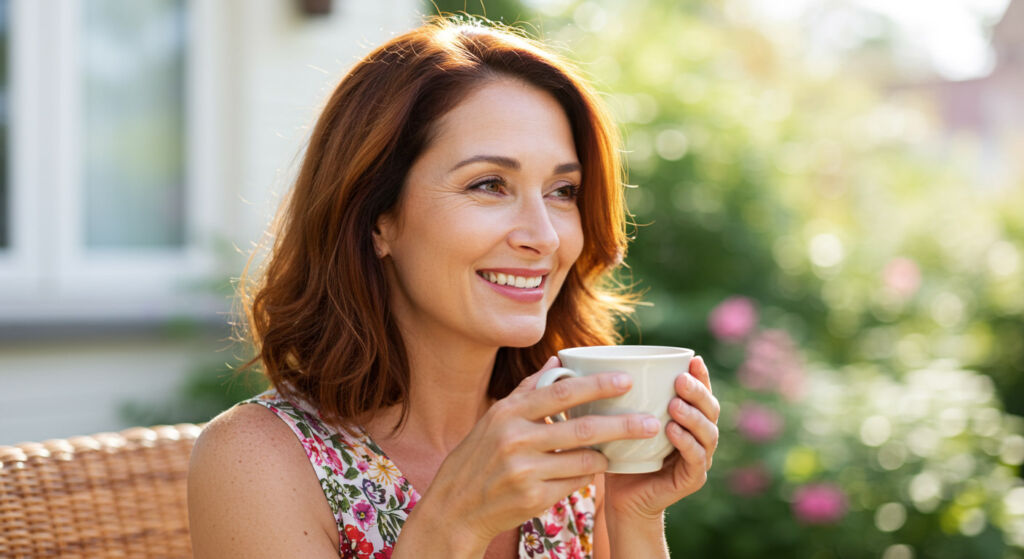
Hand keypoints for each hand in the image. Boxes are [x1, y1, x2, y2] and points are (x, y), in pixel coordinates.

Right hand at [406, 357, 661, 555]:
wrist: (455, 508)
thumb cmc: (478, 457)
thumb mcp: (494, 419)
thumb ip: (527, 391)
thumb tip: (556, 360)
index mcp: (508, 413)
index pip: (561, 394)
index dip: (597, 386)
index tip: (626, 380)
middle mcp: (516, 440)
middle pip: (582, 429)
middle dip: (623, 425)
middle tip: (651, 421)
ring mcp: (525, 471)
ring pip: (585, 460)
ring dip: (607, 455)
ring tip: (621, 449)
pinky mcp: (534, 498)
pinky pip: (575, 483)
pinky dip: (588, 475)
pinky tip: (593, 470)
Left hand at [603, 355, 719, 521]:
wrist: (621, 498)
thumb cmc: (618, 452)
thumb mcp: (615, 419)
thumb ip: (607, 392)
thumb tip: (560, 359)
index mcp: (686, 417)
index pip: (700, 392)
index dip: (700, 375)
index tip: (692, 358)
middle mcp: (697, 435)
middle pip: (710, 409)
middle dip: (697, 392)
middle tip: (680, 380)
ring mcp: (698, 458)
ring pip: (708, 433)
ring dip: (693, 416)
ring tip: (674, 404)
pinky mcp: (692, 479)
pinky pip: (696, 459)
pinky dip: (686, 443)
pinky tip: (671, 431)